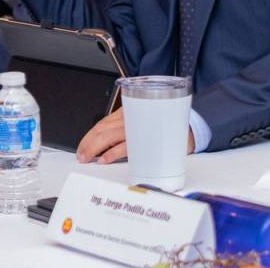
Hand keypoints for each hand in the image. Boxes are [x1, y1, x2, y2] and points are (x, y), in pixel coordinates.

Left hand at [75, 108, 195, 163]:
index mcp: (129, 111)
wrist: (188, 129)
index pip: (103, 123)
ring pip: (110, 136)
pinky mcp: (146, 140)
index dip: (89, 135)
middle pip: (102, 129)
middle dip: (88, 143)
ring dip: (95, 148)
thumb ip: (126, 126)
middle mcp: (132, 117)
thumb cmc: (163, 125)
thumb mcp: (142, 119)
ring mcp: (138, 128)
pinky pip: (125, 146)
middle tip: (81, 154)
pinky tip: (104, 159)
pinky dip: (112, 153)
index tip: (81, 146)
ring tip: (87, 157)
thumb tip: (105, 143)